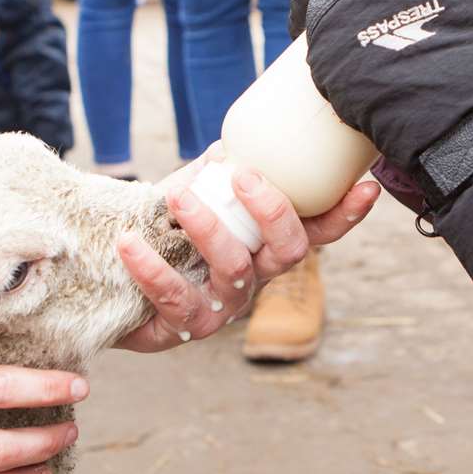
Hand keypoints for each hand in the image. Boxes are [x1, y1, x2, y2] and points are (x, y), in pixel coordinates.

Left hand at [113, 144, 379, 351]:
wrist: (106, 278)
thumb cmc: (160, 232)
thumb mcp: (192, 196)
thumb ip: (212, 173)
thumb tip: (230, 146)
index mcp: (264, 246)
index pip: (317, 231)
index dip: (345, 213)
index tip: (366, 187)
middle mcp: (253, 279)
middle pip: (289, 252)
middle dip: (273, 212)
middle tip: (242, 174)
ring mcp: (221, 308)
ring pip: (235, 271)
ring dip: (208, 229)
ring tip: (177, 196)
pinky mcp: (181, 328)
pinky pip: (174, 299)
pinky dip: (152, 268)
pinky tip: (129, 243)